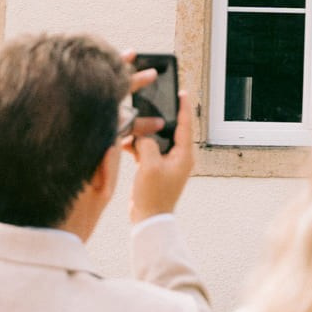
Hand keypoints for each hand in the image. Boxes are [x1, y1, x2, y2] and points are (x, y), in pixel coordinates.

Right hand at [123, 57, 195, 221]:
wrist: (148, 219)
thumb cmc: (153, 195)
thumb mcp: (149, 166)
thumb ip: (147, 144)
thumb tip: (143, 136)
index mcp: (184, 155)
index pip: (185, 125)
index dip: (184, 107)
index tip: (183, 92)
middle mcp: (179, 157)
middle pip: (171, 131)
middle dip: (159, 120)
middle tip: (151, 104)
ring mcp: (168, 164)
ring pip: (157, 141)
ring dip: (144, 136)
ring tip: (132, 127)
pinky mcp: (156, 169)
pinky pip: (149, 152)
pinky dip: (139, 148)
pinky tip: (126, 144)